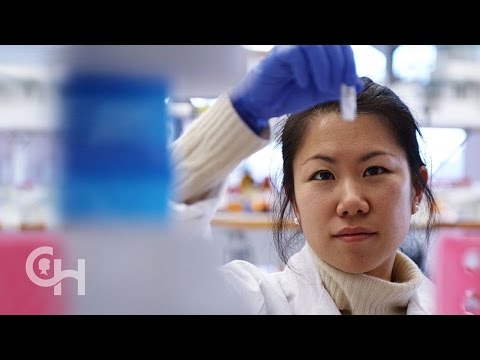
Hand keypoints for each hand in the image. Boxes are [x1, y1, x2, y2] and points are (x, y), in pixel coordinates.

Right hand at [229, 45, 363, 133]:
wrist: (265, 104)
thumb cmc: (290, 95)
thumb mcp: (319, 93)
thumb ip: (338, 88)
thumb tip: (359, 86)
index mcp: (319, 52)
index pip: (341, 48)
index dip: (349, 65)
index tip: (351, 83)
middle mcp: (306, 46)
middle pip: (331, 44)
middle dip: (338, 67)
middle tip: (335, 87)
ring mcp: (291, 47)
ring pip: (314, 46)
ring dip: (323, 68)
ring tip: (321, 87)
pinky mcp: (278, 54)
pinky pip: (294, 54)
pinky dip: (303, 70)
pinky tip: (303, 84)